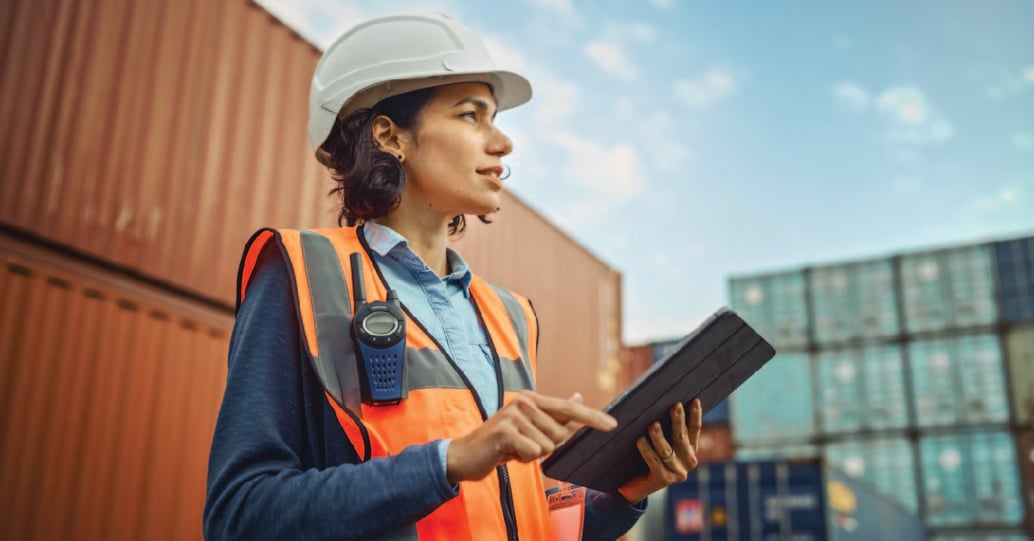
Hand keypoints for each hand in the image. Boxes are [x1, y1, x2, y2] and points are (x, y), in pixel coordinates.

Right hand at [446, 391, 616, 483]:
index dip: (592, 417)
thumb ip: (554, 413)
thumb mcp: (529, 426)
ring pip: (548, 445)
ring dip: (533, 454)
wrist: (465, 455)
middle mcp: (524, 402)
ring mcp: (513, 415)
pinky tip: (507, 454)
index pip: (569, 408)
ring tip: (514, 449)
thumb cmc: (501, 443)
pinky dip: (523, 459)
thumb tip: (578, 396)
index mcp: (532, 399)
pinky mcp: (505, 431)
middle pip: (560, 434)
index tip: (613, 425)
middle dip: (546, 447)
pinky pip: (533, 452)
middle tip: (523, 446)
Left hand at [617, 399, 701, 504]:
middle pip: (682, 438)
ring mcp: (677, 472)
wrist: (635, 485)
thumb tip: (660, 403)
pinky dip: (647, 450)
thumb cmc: (647, 456)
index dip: (695, 415)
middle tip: (675, 406)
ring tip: (653, 425)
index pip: (695, 429)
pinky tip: (640, 440)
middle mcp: (688, 461)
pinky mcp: (664, 479)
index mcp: (690, 449)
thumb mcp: (660, 441)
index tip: (694, 400)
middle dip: (678, 421)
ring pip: (667, 451)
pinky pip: (654, 462)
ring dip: (659, 437)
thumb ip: (665, 427)